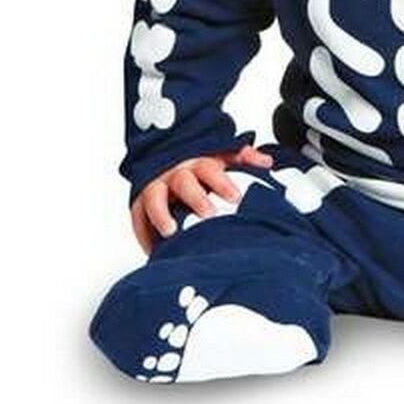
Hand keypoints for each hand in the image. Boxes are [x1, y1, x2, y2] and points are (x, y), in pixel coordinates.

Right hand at [129, 143, 273, 254]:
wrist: (168, 153)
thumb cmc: (202, 162)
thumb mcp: (224, 154)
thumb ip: (245, 157)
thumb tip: (267, 162)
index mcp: (200, 163)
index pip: (211, 170)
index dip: (222, 183)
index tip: (235, 197)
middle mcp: (176, 173)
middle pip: (184, 183)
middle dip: (196, 198)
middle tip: (209, 214)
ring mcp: (157, 185)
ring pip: (154, 198)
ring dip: (161, 215)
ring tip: (171, 232)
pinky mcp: (139, 199)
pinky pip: (137, 216)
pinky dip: (143, 233)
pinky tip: (152, 250)